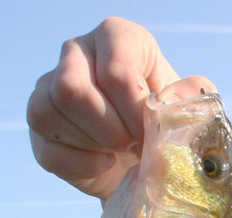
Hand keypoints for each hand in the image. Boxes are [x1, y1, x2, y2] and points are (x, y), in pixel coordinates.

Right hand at [26, 17, 215, 200]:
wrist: (148, 160)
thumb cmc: (168, 125)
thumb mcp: (190, 108)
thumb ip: (193, 96)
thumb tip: (169, 100)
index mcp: (117, 37)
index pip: (115, 71)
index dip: (135, 110)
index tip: (151, 129)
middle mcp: (78, 51)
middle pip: (73, 90)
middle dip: (111, 130)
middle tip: (134, 142)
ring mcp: (49, 85)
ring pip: (50, 113)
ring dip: (95, 145)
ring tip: (119, 149)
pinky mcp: (38, 124)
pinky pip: (47, 148)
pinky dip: (83, 165)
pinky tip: (104, 163)